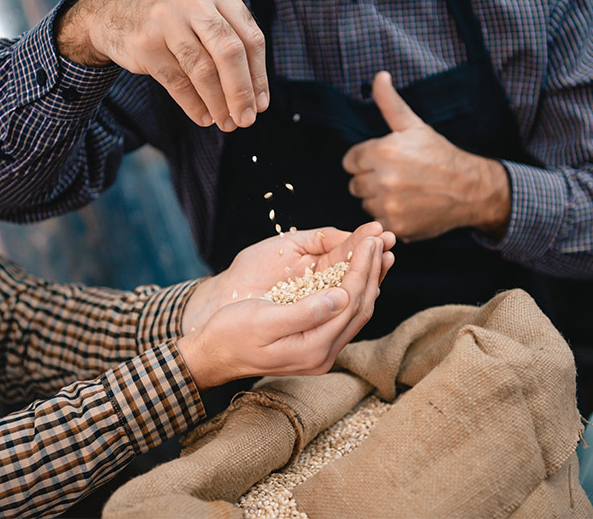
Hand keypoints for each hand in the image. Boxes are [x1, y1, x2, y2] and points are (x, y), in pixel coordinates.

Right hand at [56, 0, 267, 131]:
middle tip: (247, 119)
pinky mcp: (145, 45)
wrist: (111, 7)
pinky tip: (204, 117)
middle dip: (241, 92)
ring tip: (226, 123)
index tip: (260, 103)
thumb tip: (256, 96)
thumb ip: (231, 41)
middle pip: (229, 53)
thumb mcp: (204, 11)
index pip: (250, 37)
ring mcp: (166, 22)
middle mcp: (193, 1)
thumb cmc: (171, 16)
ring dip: (218, 103)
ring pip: (202, 71)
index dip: (258, 75)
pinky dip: (194, 105)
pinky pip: (177, 82)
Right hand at [177, 227, 393, 388]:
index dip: (362, 268)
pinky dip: (355, 291)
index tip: (369, 240)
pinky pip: (344, 316)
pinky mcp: (315, 345)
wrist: (212, 354)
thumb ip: (305, 312)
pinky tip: (359, 274)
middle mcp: (323, 355)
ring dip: (369, 280)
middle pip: (360, 308)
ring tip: (379, 251)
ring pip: (356, 312)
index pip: (350, 303)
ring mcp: (321, 353)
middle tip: (380, 238)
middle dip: (372, 270)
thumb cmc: (230, 333)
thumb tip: (342, 297)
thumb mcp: (262, 320)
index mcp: (312, 349)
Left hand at [342, 71, 511, 241]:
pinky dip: (389, 217)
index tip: (385, 161)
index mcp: (382, 152)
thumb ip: (390, 102)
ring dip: (379, 200)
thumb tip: (379, 76)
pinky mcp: (396, 226)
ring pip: (365, 204)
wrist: (470, 189)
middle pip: (355, 184)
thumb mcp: (413, 125)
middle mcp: (383, 180)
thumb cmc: (438, 154)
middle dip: (371, 180)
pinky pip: (378, 222)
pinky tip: (407, 208)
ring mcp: (389, 205)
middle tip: (397, 177)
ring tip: (404, 192)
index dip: (366, 160)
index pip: (350, 161)